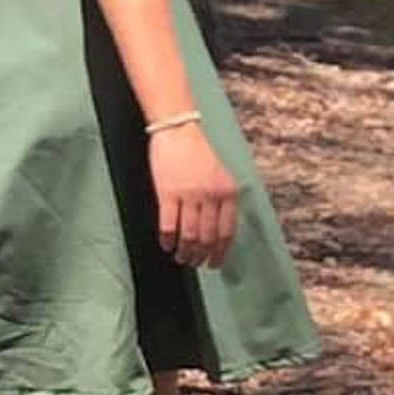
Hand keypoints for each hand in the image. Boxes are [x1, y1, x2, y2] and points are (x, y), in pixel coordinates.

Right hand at [148, 122, 239, 269]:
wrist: (178, 131)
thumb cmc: (198, 153)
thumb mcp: (221, 176)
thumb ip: (222, 201)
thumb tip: (218, 233)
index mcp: (227, 192)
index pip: (227, 232)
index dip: (221, 252)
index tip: (215, 263)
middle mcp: (211, 196)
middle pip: (207, 237)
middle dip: (201, 256)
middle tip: (194, 262)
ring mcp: (189, 195)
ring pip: (188, 235)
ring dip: (185, 252)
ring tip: (181, 258)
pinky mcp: (167, 194)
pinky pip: (168, 225)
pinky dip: (167, 240)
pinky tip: (166, 245)